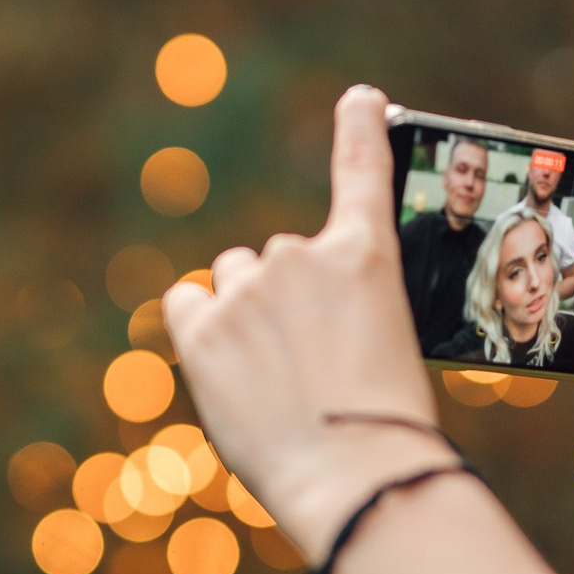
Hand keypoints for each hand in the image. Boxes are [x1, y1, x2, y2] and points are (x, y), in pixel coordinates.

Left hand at [162, 86, 449, 558]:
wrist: (354, 475)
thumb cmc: (383, 431)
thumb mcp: (387, 350)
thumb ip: (342, 315)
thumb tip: (301, 329)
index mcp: (366, 258)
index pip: (361, 171)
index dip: (360, 128)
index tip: (361, 98)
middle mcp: (301, 255)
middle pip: (276, 259)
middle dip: (284, 301)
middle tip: (307, 368)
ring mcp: (247, 288)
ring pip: (234, 283)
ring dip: (245, 317)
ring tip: (272, 382)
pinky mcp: (201, 328)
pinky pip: (187, 304)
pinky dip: (201, 329)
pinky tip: (225, 371)